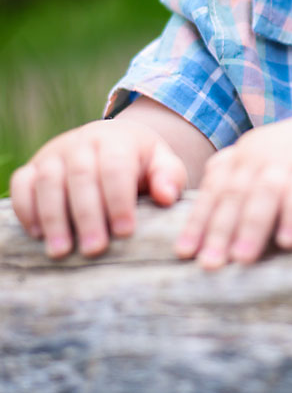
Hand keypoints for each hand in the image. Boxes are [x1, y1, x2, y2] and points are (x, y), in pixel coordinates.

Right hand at [10, 119, 186, 258]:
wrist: (116, 143)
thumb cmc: (143, 164)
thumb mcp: (164, 165)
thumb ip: (169, 178)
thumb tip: (166, 196)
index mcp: (117, 140)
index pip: (115, 167)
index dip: (119, 200)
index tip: (125, 232)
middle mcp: (82, 142)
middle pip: (81, 176)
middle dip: (87, 215)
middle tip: (95, 250)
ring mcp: (54, 153)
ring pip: (48, 181)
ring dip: (53, 217)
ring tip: (62, 252)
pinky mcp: (34, 167)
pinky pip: (21, 184)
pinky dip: (25, 208)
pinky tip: (37, 235)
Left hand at [175, 103, 291, 268]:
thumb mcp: (262, 158)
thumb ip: (234, 178)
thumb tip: (202, 218)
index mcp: (242, 156)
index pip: (214, 190)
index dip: (197, 221)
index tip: (184, 252)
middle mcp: (260, 155)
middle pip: (234, 195)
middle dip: (219, 231)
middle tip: (208, 265)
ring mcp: (289, 160)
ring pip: (264, 194)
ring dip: (250, 228)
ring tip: (241, 260)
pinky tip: (286, 242)